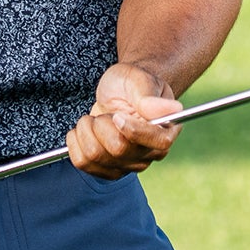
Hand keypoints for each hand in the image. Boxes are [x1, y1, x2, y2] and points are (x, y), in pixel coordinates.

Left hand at [65, 62, 182, 179]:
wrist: (117, 91)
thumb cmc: (130, 84)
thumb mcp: (138, 80)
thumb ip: (149, 96)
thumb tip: (174, 109)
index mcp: (166, 131)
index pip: (157, 143)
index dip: (133, 130)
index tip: (117, 115)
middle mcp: (149, 153)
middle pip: (118, 150)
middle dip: (102, 124)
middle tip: (108, 113)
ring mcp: (128, 165)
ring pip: (95, 156)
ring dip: (87, 131)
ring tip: (96, 119)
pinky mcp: (107, 170)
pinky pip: (82, 163)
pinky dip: (75, 142)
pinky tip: (85, 131)